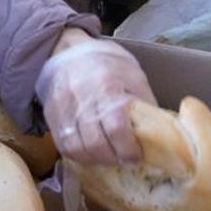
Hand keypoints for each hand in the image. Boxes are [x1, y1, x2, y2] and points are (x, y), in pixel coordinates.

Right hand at [36, 29, 155, 166]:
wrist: (68, 51)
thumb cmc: (107, 64)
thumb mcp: (133, 76)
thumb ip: (144, 103)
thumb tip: (158, 132)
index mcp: (107, 87)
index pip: (116, 127)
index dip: (128, 148)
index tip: (136, 156)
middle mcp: (82, 98)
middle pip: (95, 143)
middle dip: (114, 158)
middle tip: (125, 159)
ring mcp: (64, 108)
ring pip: (78, 148)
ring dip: (97, 159)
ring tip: (109, 157)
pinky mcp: (51, 115)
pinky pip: (64, 146)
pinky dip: (79, 155)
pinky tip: (92, 153)